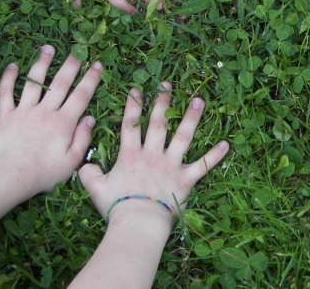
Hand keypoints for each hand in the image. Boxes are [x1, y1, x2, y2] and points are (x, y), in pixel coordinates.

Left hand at [0, 46, 100, 197]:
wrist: (10, 177)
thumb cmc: (43, 173)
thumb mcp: (71, 161)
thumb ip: (82, 138)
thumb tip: (90, 118)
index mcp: (64, 122)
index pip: (81, 95)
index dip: (91, 79)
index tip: (97, 65)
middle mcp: (46, 111)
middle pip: (60, 83)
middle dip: (71, 65)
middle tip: (78, 50)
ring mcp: (24, 111)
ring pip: (34, 82)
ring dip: (42, 63)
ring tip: (48, 48)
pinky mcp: (5, 115)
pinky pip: (6, 93)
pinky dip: (8, 78)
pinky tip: (12, 66)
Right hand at [78, 83, 229, 223]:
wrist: (138, 224)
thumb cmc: (117, 207)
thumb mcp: (95, 189)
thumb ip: (88, 174)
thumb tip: (84, 166)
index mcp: (130, 155)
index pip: (130, 124)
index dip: (132, 105)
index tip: (137, 89)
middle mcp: (152, 155)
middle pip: (158, 123)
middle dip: (162, 102)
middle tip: (167, 85)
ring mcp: (171, 165)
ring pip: (183, 136)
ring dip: (192, 117)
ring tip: (199, 100)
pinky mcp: (186, 179)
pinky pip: (203, 165)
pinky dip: (215, 155)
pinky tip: (226, 144)